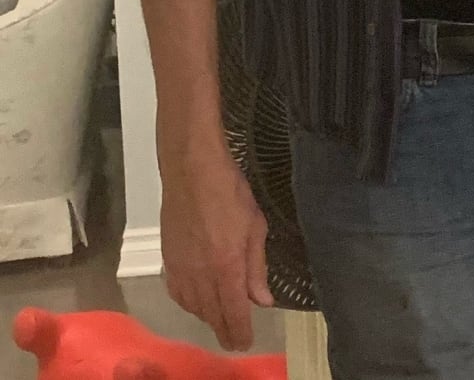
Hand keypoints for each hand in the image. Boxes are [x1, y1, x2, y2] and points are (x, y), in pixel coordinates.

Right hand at [159, 149, 273, 350]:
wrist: (191, 172)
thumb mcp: (255, 226)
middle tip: (234, 338)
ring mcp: (180, 270)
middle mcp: (200, 276)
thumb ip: (257, 267)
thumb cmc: (231, 193)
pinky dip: (189, 304)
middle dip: (224, 330)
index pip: (233, 313)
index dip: (240, 332)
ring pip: (193, 308)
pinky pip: (178, 294)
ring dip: (208, 317)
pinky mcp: (166, 261)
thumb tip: (262, 301)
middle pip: (211, 315)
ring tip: (220, 320)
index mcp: (226, 268)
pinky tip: (197, 301)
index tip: (245, 344)